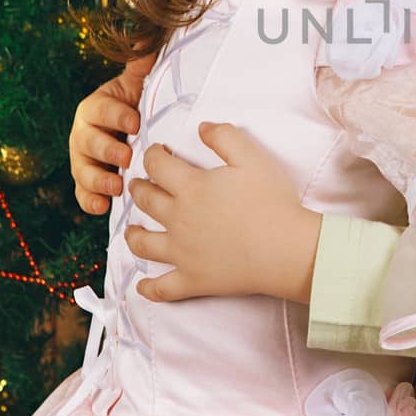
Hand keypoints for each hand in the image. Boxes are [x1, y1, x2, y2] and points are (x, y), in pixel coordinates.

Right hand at [70, 53, 156, 215]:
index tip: (136, 122)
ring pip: (82, 169)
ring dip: (97, 179)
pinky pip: (83, 193)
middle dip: (107, 150)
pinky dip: (90, 201)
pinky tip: (102, 208)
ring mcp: (83, 159)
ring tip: (116, 187)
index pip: (102, 109)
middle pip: (89, 141)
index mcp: (95, 107)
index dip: (117, 116)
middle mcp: (84, 133)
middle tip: (127, 158)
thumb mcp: (138, 85)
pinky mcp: (88, 182)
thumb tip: (145, 38)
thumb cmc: (136, 105)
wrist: (132, 130)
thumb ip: (140, 65)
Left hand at [125, 122, 320, 303]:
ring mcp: (182, 253)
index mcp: (190, 188)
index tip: (157, 152)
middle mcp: (178, 219)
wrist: (284, 249)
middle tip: (139, 184)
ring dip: (132, 234)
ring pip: (144, 243)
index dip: (152, 155)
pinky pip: (162, 288)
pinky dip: (149, 288)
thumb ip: (224, 137)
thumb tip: (202, 127)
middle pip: (146, 200)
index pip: (157, 166)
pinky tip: (142, 286)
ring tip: (131, 230)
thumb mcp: (252, 157)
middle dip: (139, 188)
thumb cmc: (271, 201)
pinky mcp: (192, 280)